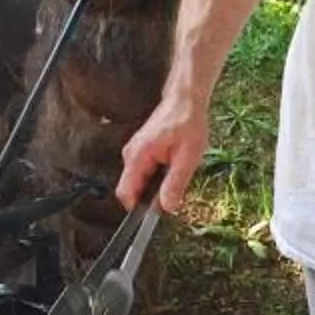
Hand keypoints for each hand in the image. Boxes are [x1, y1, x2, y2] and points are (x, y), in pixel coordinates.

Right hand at [118, 97, 209, 211]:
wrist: (185, 99)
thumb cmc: (187, 122)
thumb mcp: (188, 156)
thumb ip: (176, 183)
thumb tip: (167, 207)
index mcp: (138, 156)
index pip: (126, 193)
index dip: (138, 209)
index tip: (155, 215)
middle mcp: (131, 155)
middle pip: (133, 190)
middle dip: (152, 197)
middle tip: (176, 190)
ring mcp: (134, 152)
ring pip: (140, 181)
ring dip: (157, 185)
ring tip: (178, 171)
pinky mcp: (141, 151)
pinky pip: (145, 172)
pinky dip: (158, 175)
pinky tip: (174, 165)